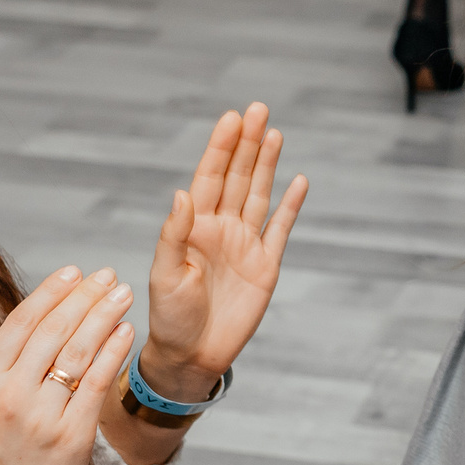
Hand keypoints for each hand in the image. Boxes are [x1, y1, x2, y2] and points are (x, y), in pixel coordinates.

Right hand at [0, 266, 139, 464]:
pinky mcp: (71, 437)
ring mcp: (41, 417)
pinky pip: (96, 384)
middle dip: (84, 297)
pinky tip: (126, 332)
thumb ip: (5, 368)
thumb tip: (41, 321)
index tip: (73, 272)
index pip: (20, 324)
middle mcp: (10, 395)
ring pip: (78, 352)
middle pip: (53, 331)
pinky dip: (113, 353)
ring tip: (123, 294)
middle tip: (108, 275)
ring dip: (104, 316)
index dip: (50, 293)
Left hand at [139, 103, 309, 400]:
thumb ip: (175, 234)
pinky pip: (281, 228)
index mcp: (194, 227)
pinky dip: (291, 205)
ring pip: (260, 195)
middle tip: (258, 109)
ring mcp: (245, 244)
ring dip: (268, 164)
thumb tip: (182, 194)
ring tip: (275, 132)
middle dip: (248, 143)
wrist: (192, 355)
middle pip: (238, 177)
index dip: (221, 148)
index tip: (232, 118)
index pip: (210, 177)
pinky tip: (298, 181)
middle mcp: (221, 228)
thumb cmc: (170, 317)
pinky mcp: (266, 265)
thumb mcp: (165, 274)